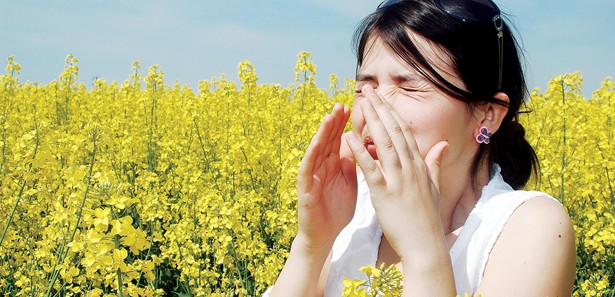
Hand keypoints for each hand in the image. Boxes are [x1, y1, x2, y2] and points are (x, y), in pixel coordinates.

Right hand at [295, 103, 356, 251]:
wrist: (325, 236)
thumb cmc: (336, 210)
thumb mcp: (349, 182)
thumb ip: (352, 163)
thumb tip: (360, 143)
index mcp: (333, 164)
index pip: (339, 139)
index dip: (345, 123)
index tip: (355, 107)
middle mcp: (321, 166)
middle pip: (327, 140)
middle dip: (334, 122)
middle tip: (341, 104)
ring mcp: (311, 176)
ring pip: (316, 149)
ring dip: (322, 133)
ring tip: (329, 117)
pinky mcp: (305, 189)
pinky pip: (307, 169)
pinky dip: (311, 155)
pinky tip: (316, 143)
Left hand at [346, 85, 448, 262]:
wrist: (426, 246)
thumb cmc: (427, 220)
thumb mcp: (433, 187)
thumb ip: (434, 163)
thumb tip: (443, 144)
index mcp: (419, 166)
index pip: (404, 132)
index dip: (392, 113)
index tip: (382, 98)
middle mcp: (410, 168)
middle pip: (394, 131)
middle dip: (381, 109)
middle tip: (369, 90)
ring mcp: (398, 180)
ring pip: (384, 144)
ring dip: (372, 121)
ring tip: (361, 103)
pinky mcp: (385, 194)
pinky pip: (371, 168)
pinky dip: (359, 151)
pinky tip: (348, 137)